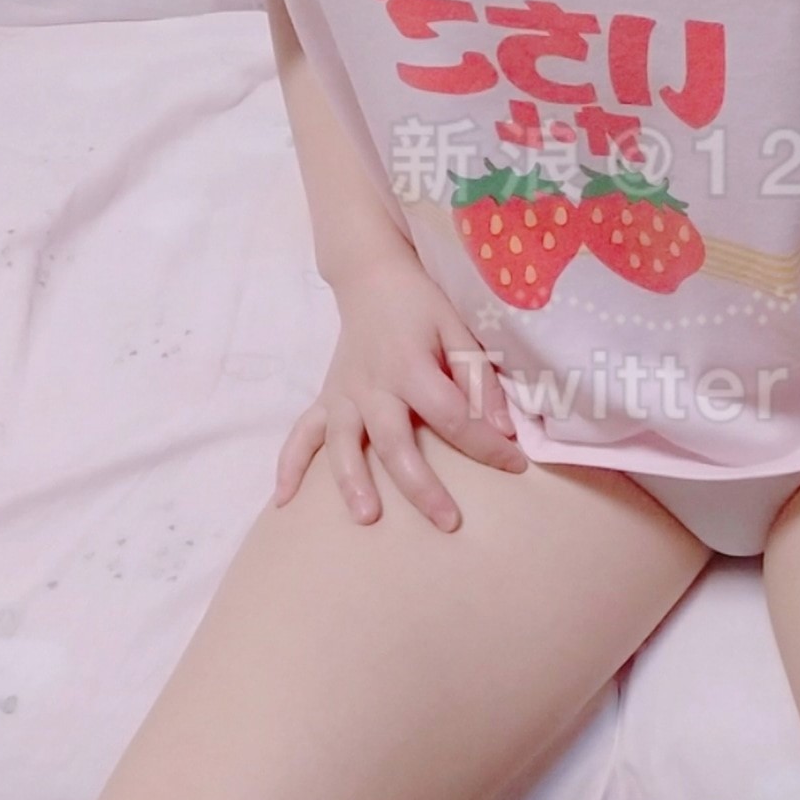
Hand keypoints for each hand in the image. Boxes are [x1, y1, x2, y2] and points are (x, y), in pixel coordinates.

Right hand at [271, 249, 527, 528]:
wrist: (370, 277)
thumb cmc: (420, 305)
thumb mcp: (457, 328)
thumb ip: (478, 376)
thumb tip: (503, 428)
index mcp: (411, 366)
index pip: (452, 414)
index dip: (486, 443)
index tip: (515, 466)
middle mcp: (372, 386)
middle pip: (395, 442)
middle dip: (422, 485)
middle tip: (448, 522)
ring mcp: (343, 395)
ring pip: (344, 445)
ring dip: (352, 482)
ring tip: (367, 518)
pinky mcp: (326, 399)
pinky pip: (302, 434)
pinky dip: (289, 465)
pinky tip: (283, 502)